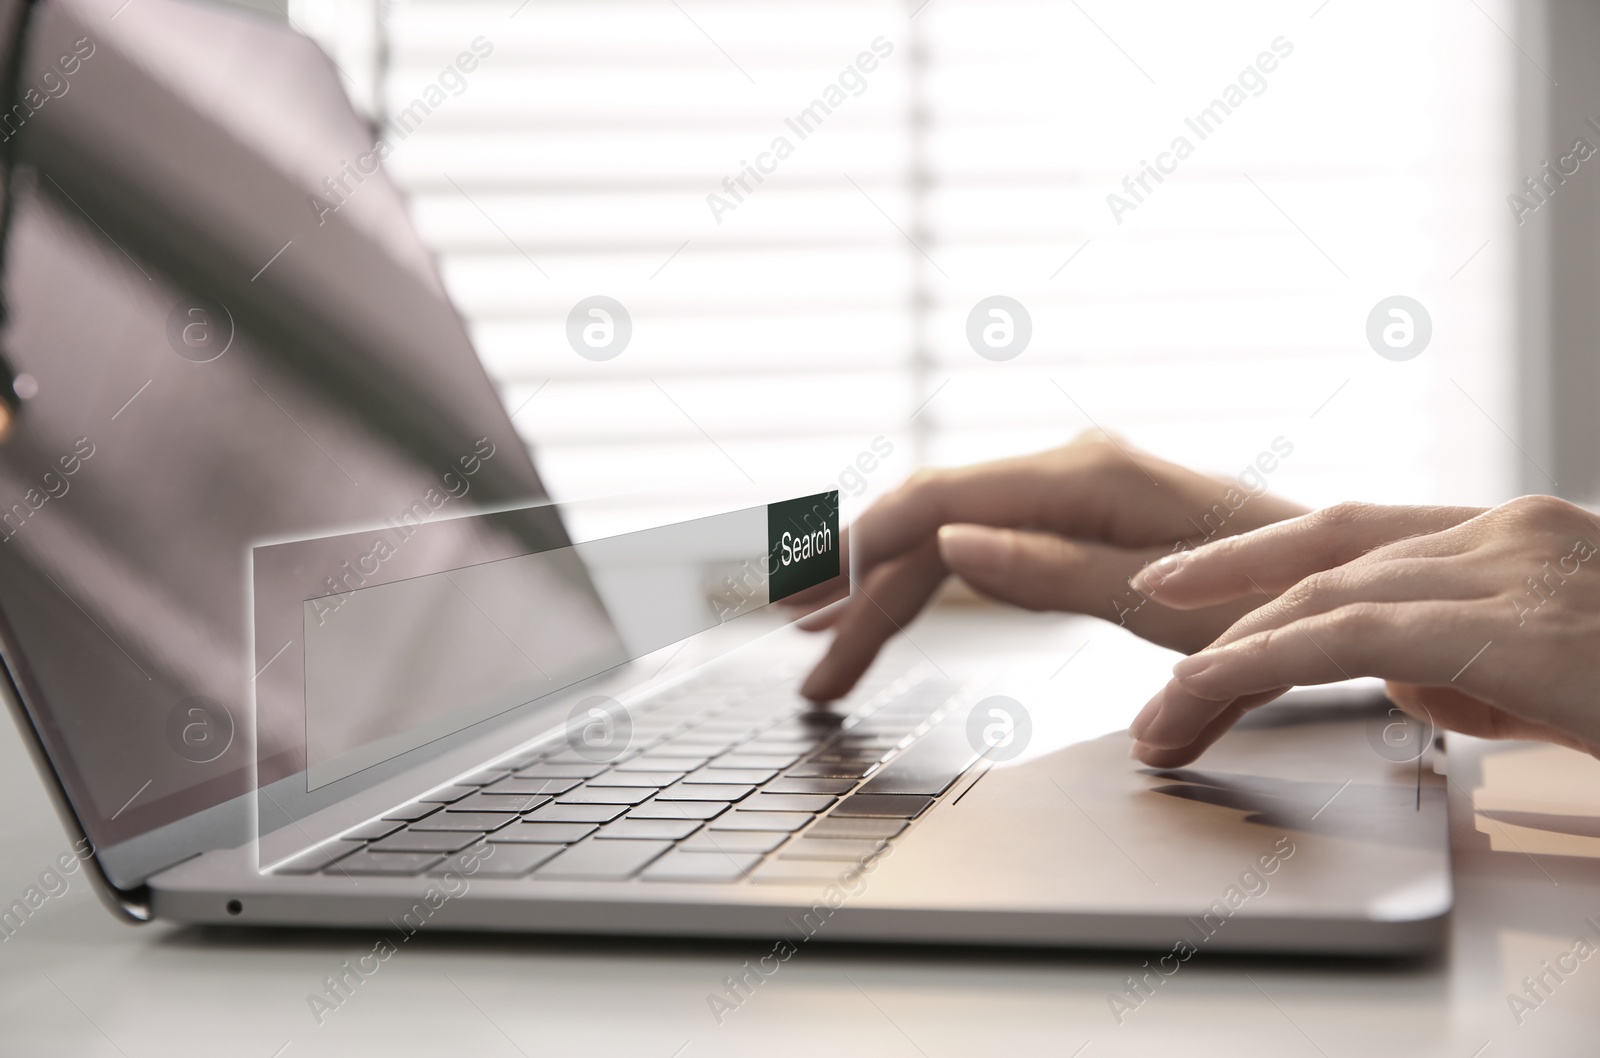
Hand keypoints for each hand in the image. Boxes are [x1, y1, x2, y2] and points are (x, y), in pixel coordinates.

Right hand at [791, 435, 1307, 700]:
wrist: (1345, 586)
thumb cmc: (1273, 596)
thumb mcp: (1159, 600)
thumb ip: (1048, 570)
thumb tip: (949, 547)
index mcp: (1078, 477)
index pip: (934, 503)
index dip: (859, 551)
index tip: (807, 602)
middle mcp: (1064, 473)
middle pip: (930, 529)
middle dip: (859, 592)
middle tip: (804, 656)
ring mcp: (1071, 497)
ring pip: (950, 545)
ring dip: (885, 598)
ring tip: (827, 654)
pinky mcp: (1081, 526)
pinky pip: (984, 554)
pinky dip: (933, 591)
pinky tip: (895, 612)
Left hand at [1127, 497, 1599, 766]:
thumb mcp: (1562, 679)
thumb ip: (1472, 668)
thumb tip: (1399, 682)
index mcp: (1513, 536)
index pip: (1351, 535)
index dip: (1252, 556)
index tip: (1174, 580)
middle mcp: (1505, 533)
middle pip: (1321, 570)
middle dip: (1220, 628)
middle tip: (1155, 697)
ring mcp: (1510, 567)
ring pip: (1323, 597)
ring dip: (1225, 661)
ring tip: (1161, 716)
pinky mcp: (1512, 628)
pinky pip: (1356, 638)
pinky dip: (1267, 659)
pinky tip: (1206, 683)